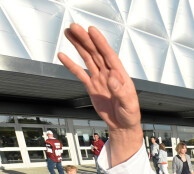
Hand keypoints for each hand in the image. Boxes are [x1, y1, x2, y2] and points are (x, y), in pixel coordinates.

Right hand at [58, 24, 142, 163]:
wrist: (122, 125)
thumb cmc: (130, 114)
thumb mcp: (128, 104)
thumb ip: (120, 91)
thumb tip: (112, 78)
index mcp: (120, 75)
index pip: (109, 55)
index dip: (100, 43)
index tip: (92, 30)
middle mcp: (109, 74)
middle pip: (96, 53)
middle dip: (85, 40)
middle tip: (74, 27)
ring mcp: (99, 79)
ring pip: (87, 59)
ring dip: (78, 46)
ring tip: (69, 32)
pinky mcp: (92, 86)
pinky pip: (80, 74)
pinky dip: (71, 65)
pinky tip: (63, 56)